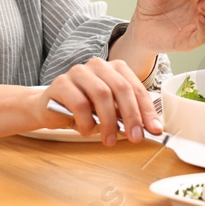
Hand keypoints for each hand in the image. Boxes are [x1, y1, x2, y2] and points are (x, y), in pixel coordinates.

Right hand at [35, 56, 160, 146]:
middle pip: (120, 88)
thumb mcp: (110, 112)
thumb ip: (127, 115)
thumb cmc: (84, 110)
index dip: (146, 109)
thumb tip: (150, 128)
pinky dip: (87, 122)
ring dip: (109, 121)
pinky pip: (79, 103)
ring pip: (101, 94)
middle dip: (131, 115)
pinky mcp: (61, 83)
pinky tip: (87, 131)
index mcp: (114, 68)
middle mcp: (97, 65)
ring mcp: (78, 72)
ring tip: (109, 140)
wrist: (50, 108)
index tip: (154, 129)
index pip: (135, 87)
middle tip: (135, 137)